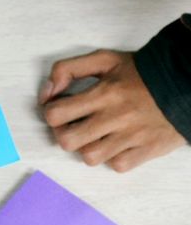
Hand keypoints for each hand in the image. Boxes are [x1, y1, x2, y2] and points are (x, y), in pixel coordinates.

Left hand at [41, 49, 185, 170]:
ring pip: (90, 157)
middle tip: (73, 126)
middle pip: (67, 141)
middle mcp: (116, 117)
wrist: (186, 83)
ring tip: (95, 136)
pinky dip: (113, 157)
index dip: (51, 112)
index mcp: (104, 93)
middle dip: (64, 134)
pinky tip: (117, 143)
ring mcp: (132, 136)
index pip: (55, 114)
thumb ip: (68, 68)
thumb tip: (47, 91)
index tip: (60, 109)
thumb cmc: (142, 73)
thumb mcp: (104, 60)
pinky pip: (118, 165)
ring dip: (87, 148)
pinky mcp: (147, 150)